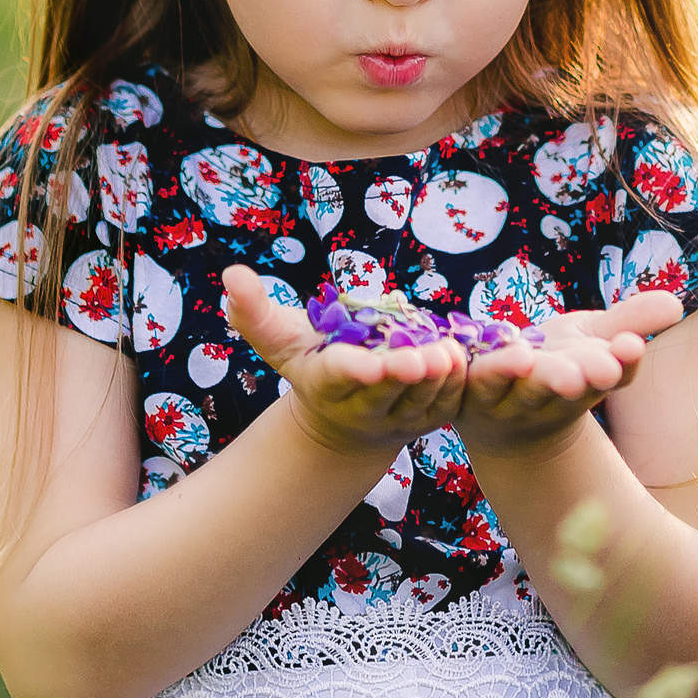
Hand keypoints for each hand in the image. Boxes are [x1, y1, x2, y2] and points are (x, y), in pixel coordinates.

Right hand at [221, 264, 467, 458]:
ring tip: (452, 352)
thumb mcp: (279, 339)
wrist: (341, 423)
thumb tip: (231, 274)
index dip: (356, 371)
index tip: (370, 364)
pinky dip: (456, 385)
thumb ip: (254, 310)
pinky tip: (465, 359)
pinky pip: (445, 405)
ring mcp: (397, 418)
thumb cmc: (310, 363)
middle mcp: (362, 407)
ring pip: (421, 400)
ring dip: (439, 380)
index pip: (340, 376)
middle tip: (428, 356)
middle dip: (406, 375)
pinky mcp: (426, 419)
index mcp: (326, 384)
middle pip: (387, 393)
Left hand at [455, 289, 684, 461]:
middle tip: (598, 368)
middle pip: (568, 389)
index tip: (632, 346)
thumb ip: (631, 321)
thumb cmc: (560, 366)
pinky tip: (489, 352)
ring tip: (533, 360)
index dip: (622, 364)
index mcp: (587, 383)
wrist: (502, 416)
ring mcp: (508, 399)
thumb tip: (675, 304)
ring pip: (522, 388)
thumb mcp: (596, 339)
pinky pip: (477, 380)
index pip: (612, 376)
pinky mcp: (472, 392)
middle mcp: (550, 398)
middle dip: (582, 377)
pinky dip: (484, 369)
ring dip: (530, 376)